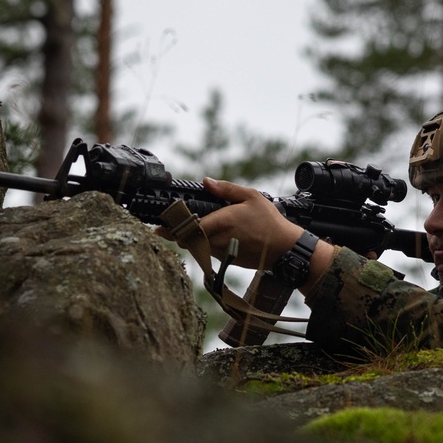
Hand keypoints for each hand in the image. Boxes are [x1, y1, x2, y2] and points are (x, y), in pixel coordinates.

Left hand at [159, 177, 335, 287]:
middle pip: (187, 239)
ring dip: (191, 238)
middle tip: (169, 225)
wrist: (283, 250)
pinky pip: (208, 251)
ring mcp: (221, 252)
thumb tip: (206, 182)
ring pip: (196, 246)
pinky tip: (211, 235)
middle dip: (178, 232)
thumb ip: (226, 189)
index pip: (188, 227)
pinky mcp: (225, 260)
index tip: (158, 228)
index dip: (171, 228)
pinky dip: (204, 244)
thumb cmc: (270, 222)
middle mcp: (218, 240)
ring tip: (190, 227)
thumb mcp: (251, 197)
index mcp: (222, 222)